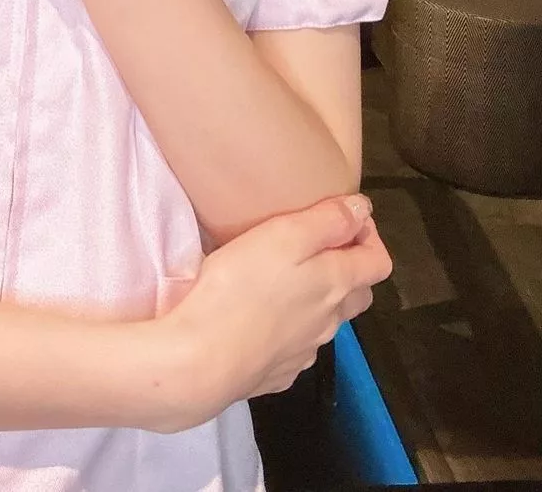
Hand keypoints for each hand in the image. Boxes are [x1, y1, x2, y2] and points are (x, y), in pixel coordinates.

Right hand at [137, 194, 391, 433]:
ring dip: (317, 299)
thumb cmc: (241, 285)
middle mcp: (330, 322)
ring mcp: (306, 352)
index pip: (378, 262)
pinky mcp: (279, 373)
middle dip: (347, 267)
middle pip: (358, 294)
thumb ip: (327, 220)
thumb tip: (362, 209)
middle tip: (314, 248)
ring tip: (281, 281)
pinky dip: (289, 329)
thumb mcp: (282, 236)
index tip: (343, 218)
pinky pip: (296, 346)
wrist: (203, 358)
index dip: (369, 236)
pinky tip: (260, 320)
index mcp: (337, 285)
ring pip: (326, 321)